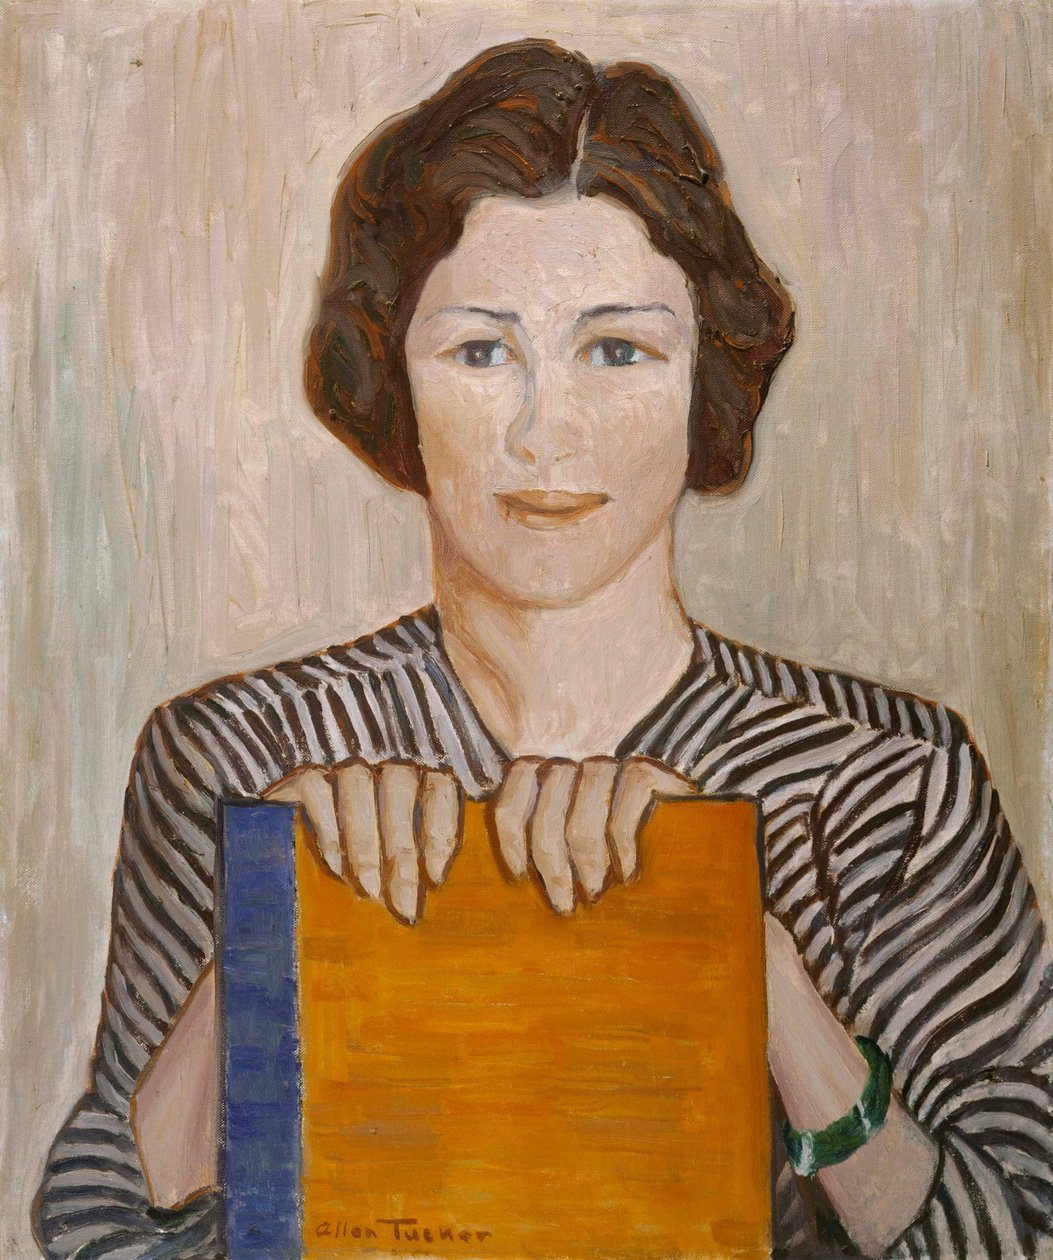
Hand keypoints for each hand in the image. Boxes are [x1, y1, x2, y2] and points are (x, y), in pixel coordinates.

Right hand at [263, 759, 463, 924]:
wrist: (293, 820)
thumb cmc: (367, 841)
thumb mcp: (399, 843)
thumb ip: (416, 853)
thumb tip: (429, 891)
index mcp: (419, 765)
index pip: (439, 784)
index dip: (440, 829)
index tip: (434, 878)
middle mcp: (383, 754)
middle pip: (399, 788)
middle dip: (402, 851)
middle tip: (403, 905)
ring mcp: (343, 758)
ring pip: (357, 783)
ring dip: (365, 842)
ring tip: (370, 890)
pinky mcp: (302, 769)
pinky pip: (316, 789)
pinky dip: (329, 830)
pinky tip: (337, 867)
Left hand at [489, 755, 696, 912]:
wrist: (682, 773)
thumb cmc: (611, 814)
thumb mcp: (568, 817)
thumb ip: (542, 831)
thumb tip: (519, 881)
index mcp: (540, 772)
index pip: (508, 806)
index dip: (510, 845)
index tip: (520, 878)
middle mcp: (567, 760)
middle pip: (545, 822)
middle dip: (553, 872)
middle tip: (565, 906)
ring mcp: (604, 763)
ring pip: (582, 822)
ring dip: (588, 866)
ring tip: (595, 893)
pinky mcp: (643, 768)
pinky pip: (623, 815)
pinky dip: (622, 849)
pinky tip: (627, 873)